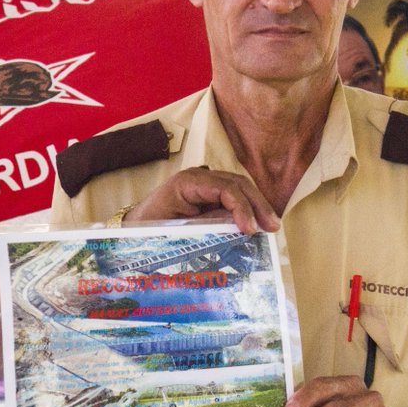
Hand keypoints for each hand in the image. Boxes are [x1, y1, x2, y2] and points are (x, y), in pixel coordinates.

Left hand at [127, 169, 279, 233]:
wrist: (135, 225)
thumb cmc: (150, 227)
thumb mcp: (177, 229)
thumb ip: (207, 225)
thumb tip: (238, 227)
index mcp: (187, 182)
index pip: (224, 188)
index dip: (241, 207)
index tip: (250, 229)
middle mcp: (200, 177)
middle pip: (238, 183)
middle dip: (257, 204)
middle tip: (272, 226)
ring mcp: (206, 183)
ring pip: (240, 188)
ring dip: (257, 206)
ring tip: (271, 226)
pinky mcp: (210, 194)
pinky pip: (234, 197)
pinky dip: (248, 209)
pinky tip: (259, 223)